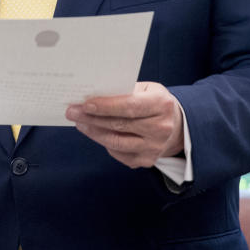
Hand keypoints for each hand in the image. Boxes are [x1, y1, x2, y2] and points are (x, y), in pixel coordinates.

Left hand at [66, 81, 183, 168]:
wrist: (176, 126)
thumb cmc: (154, 102)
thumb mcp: (146, 89)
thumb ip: (125, 91)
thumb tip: (94, 95)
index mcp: (161, 104)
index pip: (130, 106)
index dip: (106, 106)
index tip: (85, 104)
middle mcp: (160, 128)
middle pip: (120, 125)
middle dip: (92, 118)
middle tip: (73, 112)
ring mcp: (154, 147)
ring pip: (116, 142)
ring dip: (94, 132)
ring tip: (79, 122)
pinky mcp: (146, 161)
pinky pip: (119, 153)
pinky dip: (104, 143)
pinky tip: (94, 132)